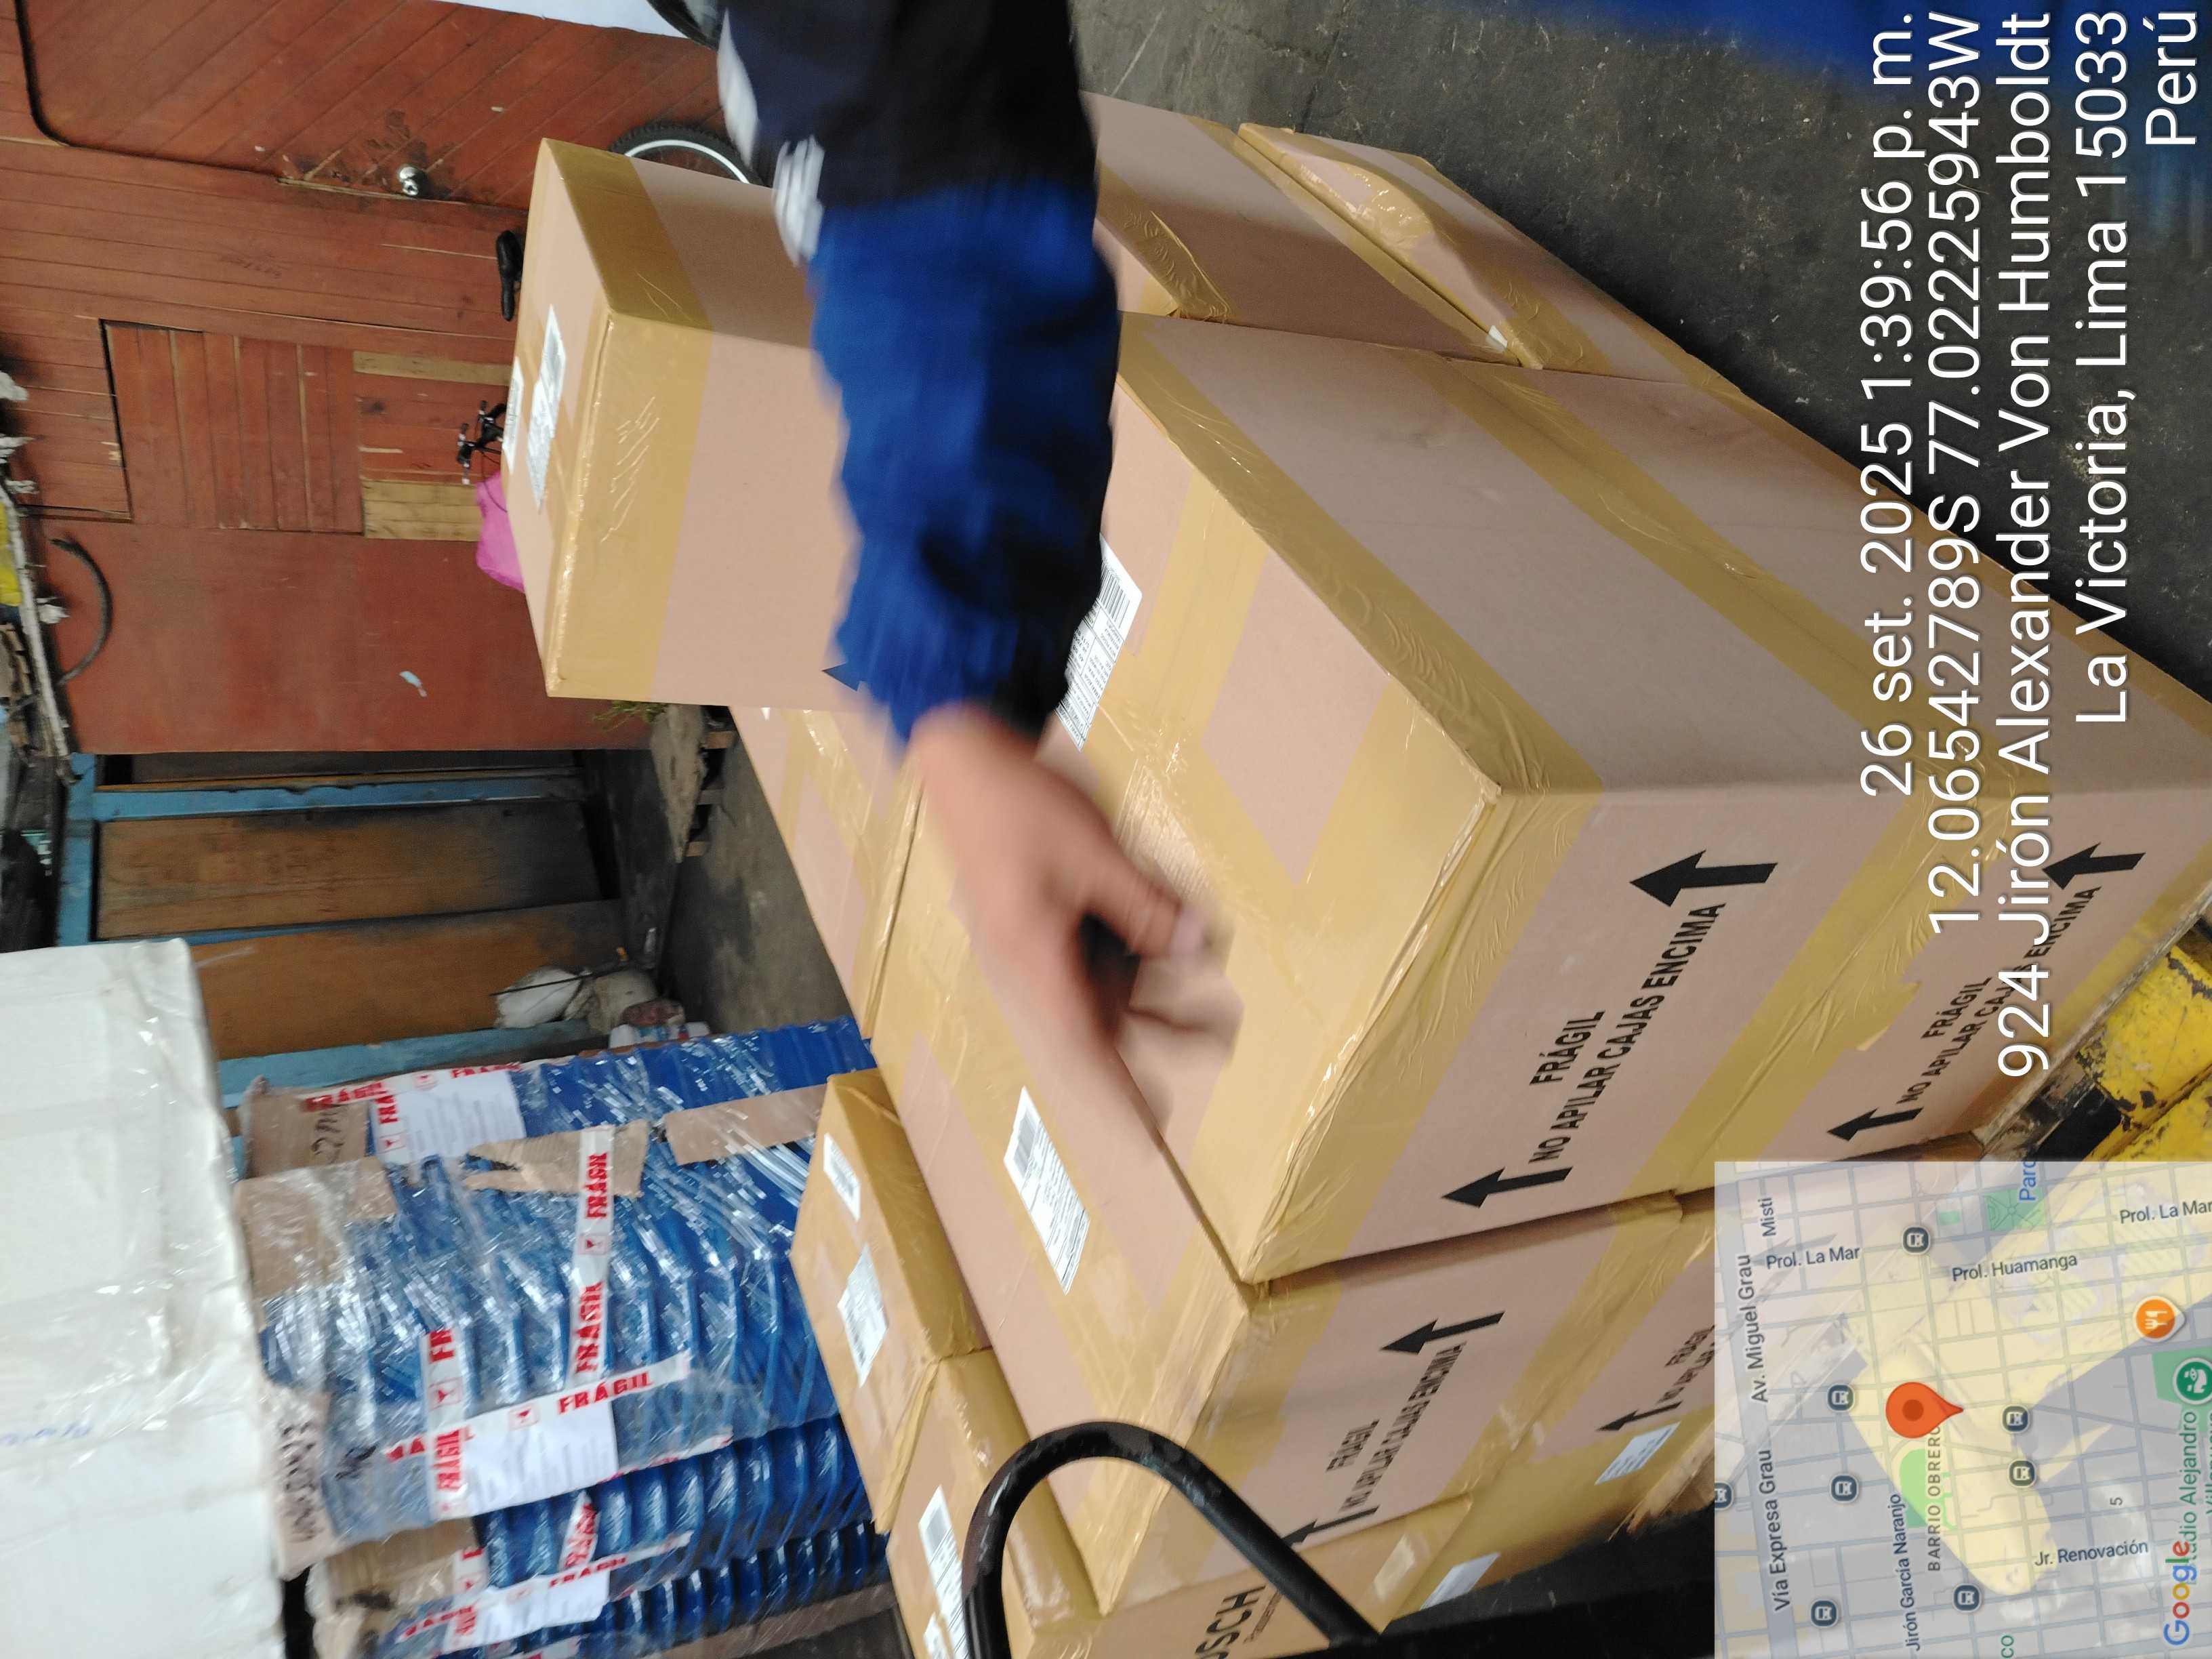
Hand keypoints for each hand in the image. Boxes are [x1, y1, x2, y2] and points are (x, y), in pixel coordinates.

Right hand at [908, 704, 1206, 1076]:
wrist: (962, 756)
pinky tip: (1178, 925)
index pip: (1084, 1046)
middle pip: (1104, 1017)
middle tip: (1221, 1037)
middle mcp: (1033, 960)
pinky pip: (1098, 945)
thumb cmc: (1016, 803)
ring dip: (1158, 985)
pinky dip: (1136, 942)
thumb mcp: (1094, 852)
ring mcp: (1038, 938)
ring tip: (1213, 987)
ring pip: (1107, 980)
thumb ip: (1145, 904)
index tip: (1150, 1137)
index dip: (1118, 1095)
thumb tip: (1195, 946)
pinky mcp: (1045, 913)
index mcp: (1033, 958)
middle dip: (1163, 1029)